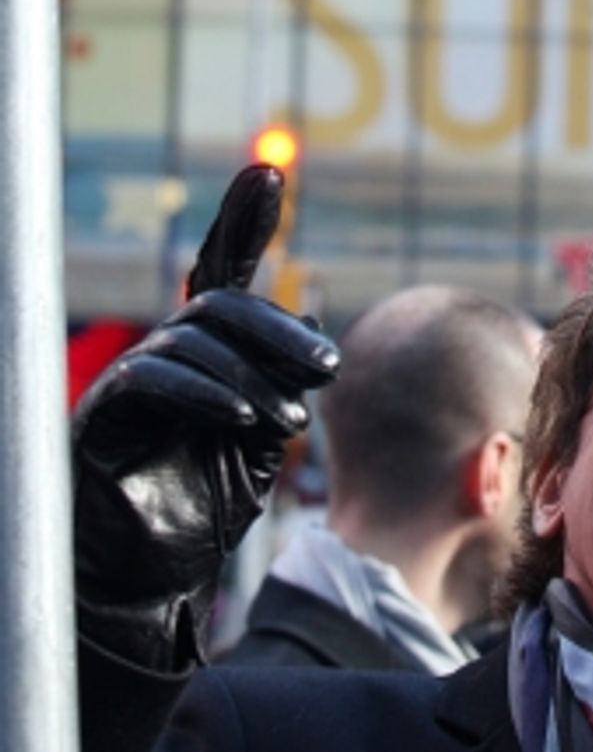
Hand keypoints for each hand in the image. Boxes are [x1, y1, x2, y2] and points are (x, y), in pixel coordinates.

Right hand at [72, 165, 338, 668]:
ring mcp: (131, 379)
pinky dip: (203, 392)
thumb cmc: (201, 509)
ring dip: (253, 374)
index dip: (240, 220)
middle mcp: (167, 354)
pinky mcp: (103, 414)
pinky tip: (241, 417)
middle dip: (278, 328)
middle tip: (329, 363)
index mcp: (208, 353)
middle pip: (221, 304)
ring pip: (194, 339)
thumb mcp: (259, 443)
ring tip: (293, 422)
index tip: (266, 171)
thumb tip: (310, 319)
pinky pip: (152, 379)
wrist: (147, 579)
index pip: (223, 273)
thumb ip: (283, 384)